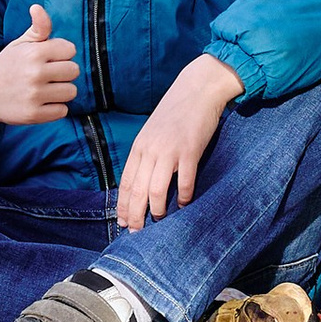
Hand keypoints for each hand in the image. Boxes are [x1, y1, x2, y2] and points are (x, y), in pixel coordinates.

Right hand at [0, 0, 81, 138]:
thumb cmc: (7, 66)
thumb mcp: (20, 44)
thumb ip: (37, 27)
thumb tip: (38, 7)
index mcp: (33, 52)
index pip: (70, 49)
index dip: (61, 53)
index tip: (49, 58)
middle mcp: (35, 73)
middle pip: (74, 70)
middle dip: (63, 72)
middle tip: (48, 75)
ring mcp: (34, 95)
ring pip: (71, 92)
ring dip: (62, 91)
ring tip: (46, 89)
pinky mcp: (34, 115)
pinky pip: (63, 111)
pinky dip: (55, 108)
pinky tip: (42, 102)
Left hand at [116, 55, 243, 229]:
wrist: (198, 88)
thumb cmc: (176, 111)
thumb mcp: (153, 131)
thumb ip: (147, 153)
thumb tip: (143, 180)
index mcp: (139, 146)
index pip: (126, 182)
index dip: (123, 205)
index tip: (122, 222)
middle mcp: (150, 150)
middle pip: (137, 191)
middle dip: (135, 215)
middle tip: (137, 233)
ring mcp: (169, 150)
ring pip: (156, 190)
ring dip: (157, 210)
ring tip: (160, 222)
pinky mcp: (190, 150)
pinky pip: (184, 181)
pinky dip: (183, 197)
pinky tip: (184, 205)